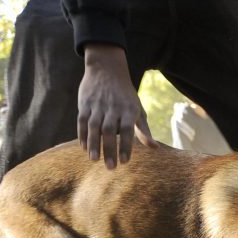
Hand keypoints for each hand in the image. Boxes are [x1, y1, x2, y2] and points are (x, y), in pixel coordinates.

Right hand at [78, 44, 155, 168]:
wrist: (107, 69)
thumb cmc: (126, 95)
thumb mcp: (138, 110)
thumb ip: (144, 130)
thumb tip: (155, 148)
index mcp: (128, 110)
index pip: (127, 131)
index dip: (126, 146)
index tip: (125, 162)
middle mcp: (112, 108)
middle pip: (109, 131)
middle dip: (110, 150)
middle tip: (110, 168)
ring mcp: (97, 106)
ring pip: (94, 127)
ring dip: (94, 144)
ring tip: (94, 159)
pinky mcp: (85, 104)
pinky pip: (82, 121)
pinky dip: (82, 135)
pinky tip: (84, 148)